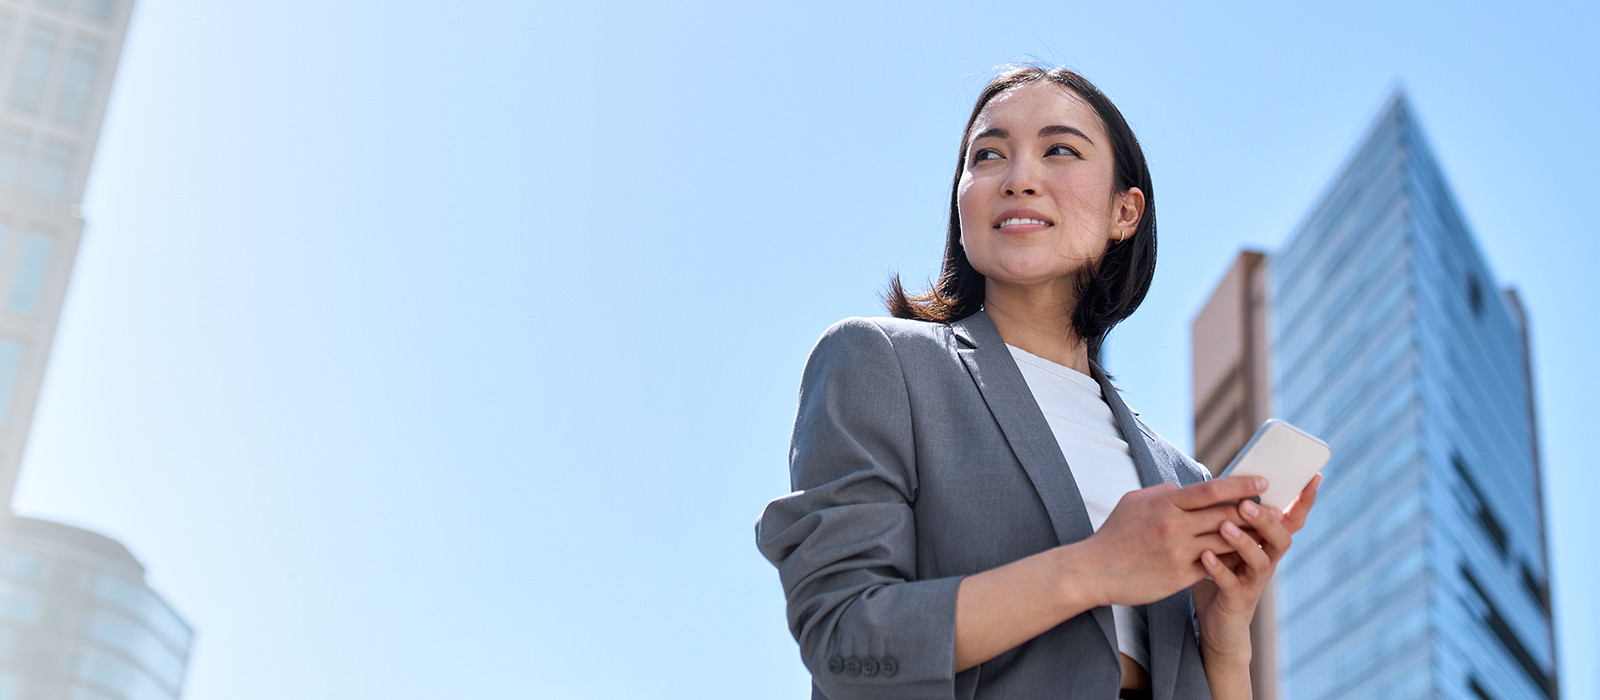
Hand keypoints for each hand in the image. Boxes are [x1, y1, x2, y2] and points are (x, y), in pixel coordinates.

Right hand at [1078, 476, 1268, 607]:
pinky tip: (1244, 557)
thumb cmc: (1114, 535)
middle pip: (1225, 514)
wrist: (1093, 571)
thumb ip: (1163, 493)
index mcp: (1164, 504)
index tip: (1262, 482)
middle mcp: (1173, 526)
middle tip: (1276, 508)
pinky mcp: (1179, 576)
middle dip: (1254, 511)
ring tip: (1267, 533)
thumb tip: (1185, 488)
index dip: (1241, 485)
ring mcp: (1177, 552)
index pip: (1211, 490)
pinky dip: (1231, 560)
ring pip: (1224, 541)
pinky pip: (1214, 565)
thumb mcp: (1133, 502)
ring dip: (1248, 537)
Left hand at [1193, 473, 1321, 658]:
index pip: (1292, 519)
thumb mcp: (1229, 543)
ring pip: (1260, 561)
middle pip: (1281, 538)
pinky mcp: (1237, 599)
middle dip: (1267, 520)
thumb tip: (1227, 481)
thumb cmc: (1223, 574)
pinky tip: (1206, 556)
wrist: (1219, 624)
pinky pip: (1231, 584)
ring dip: (1244, 542)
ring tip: (1225, 527)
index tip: (1314, 476)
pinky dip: (1219, 569)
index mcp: (1267, 544)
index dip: (1305, 500)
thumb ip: (1233, 518)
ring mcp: (1254, 581)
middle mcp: (1268, 561)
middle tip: (1246, 505)